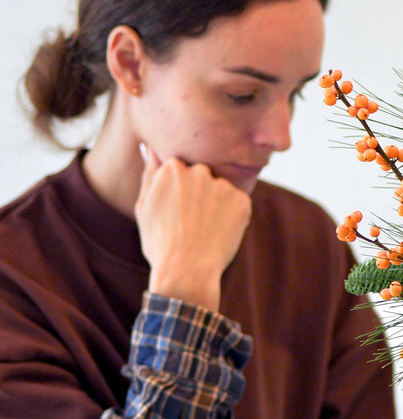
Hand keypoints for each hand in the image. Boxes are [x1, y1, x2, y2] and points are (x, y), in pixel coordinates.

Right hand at [136, 146, 252, 311]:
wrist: (187, 269)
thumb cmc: (160, 241)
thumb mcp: (144, 206)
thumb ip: (149, 174)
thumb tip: (149, 148)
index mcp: (172, 167)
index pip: (180, 168)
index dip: (178, 192)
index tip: (176, 210)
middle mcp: (199, 170)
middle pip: (202, 176)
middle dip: (199, 194)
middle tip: (191, 222)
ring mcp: (222, 185)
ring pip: (221, 190)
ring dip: (216, 204)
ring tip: (204, 229)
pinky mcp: (242, 200)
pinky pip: (237, 203)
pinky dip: (232, 216)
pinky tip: (219, 232)